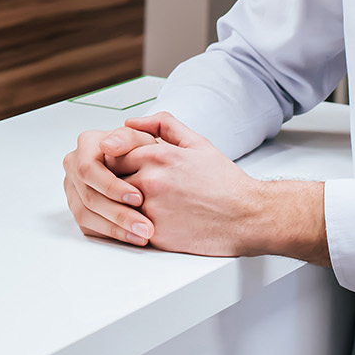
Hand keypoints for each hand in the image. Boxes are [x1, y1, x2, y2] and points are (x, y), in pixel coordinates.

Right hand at [62, 128, 160, 245]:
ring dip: (115, 229)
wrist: (143, 166)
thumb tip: (107, 146)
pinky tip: (132, 237)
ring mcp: (73, 188)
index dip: (111, 186)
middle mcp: (74, 165)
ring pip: (85, 214)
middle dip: (118, 214)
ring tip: (142, 235)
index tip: (138, 198)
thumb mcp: (142, 139)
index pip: (89, 169)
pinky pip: (88, 226)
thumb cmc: (144, 151)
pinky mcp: (78, 207)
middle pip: (88, 196)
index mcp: (86, 144)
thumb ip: (127, 138)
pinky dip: (110, 234)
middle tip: (144, 225)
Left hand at [109, 112, 329, 262]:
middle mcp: (151, 180)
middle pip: (108, 177)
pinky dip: (128, 224)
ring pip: (114, 203)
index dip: (114, 159)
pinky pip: (126, 226)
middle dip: (111, 181)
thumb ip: (163, 125)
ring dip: (117, 204)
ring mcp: (150, 208)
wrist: (246, 217)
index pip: (112, 152)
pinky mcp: (154, 233)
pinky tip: (140, 221)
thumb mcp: (197, 143)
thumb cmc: (223, 183)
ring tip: (131, 204)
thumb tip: (131, 121)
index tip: (121, 166)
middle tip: (123, 185)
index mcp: (158, 155)